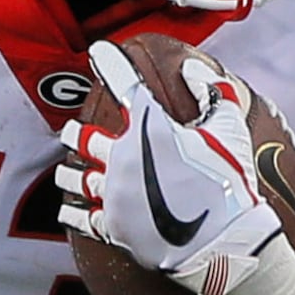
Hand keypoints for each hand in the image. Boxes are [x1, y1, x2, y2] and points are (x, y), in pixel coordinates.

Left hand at [55, 41, 286, 289]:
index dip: (110, 63)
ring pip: (78, 178)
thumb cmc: (230, 183)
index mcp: (149, 129)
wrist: (223, 241)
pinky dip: (74, 213)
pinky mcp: (114, 227)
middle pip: (86, 138)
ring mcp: (115, 194)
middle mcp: (123, 158)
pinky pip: (84, 219)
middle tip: (71, 130)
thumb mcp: (230, 129)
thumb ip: (214, 93)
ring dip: (70, 172)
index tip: (99, 52)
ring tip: (64, 170)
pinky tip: (67, 210)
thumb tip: (192, 70)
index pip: (124, 85)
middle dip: (76, 132)